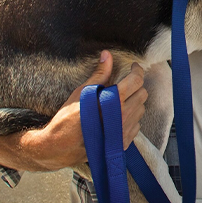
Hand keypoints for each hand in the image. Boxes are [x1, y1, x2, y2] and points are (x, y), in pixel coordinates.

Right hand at [20, 54, 146, 170]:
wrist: (59, 147)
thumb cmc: (67, 119)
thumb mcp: (82, 93)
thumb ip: (99, 74)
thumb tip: (107, 55)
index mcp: (114, 102)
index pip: (136, 81)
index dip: (137, 70)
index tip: (134, 67)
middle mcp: (123, 117)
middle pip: (142, 94)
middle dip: (135, 86)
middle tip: (125, 84)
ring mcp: (125, 131)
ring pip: (141, 110)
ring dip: (134, 103)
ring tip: (119, 102)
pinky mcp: (124, 142)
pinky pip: (136, 125)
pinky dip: (131, 118)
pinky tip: (118, 117)